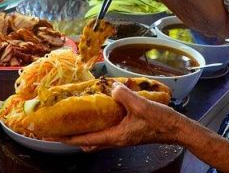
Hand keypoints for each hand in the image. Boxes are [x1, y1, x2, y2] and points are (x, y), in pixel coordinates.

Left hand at [60, 82, 185, 150]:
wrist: (176, 129)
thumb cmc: (160, 121)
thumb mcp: (141, 106)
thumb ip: (124, 96)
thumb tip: (112, 87)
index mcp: (115, 136)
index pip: (85, 139)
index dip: (67, 137)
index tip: (52, 135)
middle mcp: (116, 139)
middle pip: (87, 141)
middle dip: (71, 136)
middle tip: (58, 127)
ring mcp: (121, 136)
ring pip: (96, 136)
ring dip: (83, 131)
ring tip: (73, 120)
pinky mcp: (127, 131)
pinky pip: (106, 130)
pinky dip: (97, 124)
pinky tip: (97, 112)